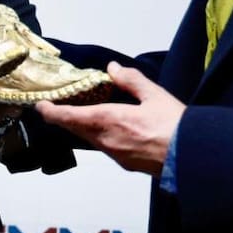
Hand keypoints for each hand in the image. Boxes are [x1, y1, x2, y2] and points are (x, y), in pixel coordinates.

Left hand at [36, 62, 183, 175]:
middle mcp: (104, 140)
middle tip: (59, 105)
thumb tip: (112, 68)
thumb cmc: (175, 126)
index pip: (67, 117)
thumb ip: (131, 80)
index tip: (40, 106)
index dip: (50, 112)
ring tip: (82, 113)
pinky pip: (103, 146)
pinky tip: (108, 128)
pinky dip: (98, 135)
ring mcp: (114, 154)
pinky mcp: (124, 163)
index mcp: (107, 120)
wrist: (193, 159)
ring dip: (82, 126)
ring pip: (89, 138)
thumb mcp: (154, 96)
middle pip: (75, 128)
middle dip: (65, 117)